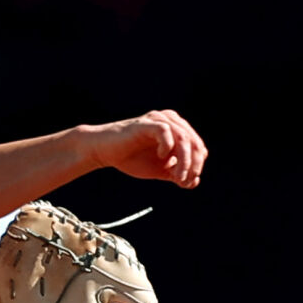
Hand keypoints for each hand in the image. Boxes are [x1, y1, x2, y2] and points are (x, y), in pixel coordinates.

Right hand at [85, 110, 204, 187]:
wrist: (104, 151)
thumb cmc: (131, 158)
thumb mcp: (159, 170)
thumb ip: (176, 174)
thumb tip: (194, 182)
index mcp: (177, 129)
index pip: (198, 146)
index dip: (197, 165)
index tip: (184, 182)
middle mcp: (170, 120)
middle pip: (194, 142)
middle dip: (193, 165)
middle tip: (182, 180)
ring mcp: (158, 120)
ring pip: (183, 138)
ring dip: (184, 161)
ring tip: (176, 176)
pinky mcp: (146, 123)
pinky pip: (165, 131)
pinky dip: (168, 147)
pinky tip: (162, 157)